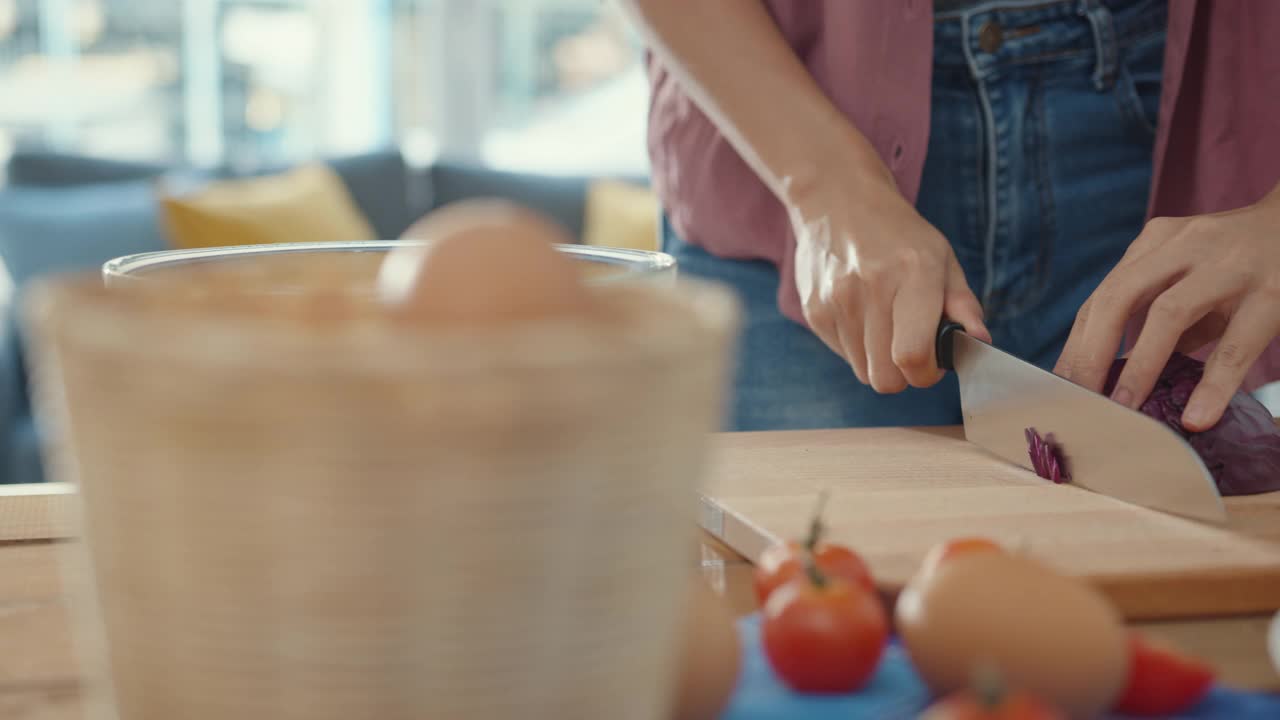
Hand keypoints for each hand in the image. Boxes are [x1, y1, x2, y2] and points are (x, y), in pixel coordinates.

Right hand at [788, 173, 989, 392]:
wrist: (837, 200)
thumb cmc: (897, 233)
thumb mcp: (940, 257)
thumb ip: (963, 304)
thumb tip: (979, 341)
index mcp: (914, 274)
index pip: (912, 357)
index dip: (926, 373)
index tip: (932, 362)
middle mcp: (871, 288)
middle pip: (885, 378)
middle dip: (903, 374)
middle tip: (910, 349)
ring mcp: (837, 301)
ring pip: (863, 371)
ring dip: (878, 360)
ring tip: (884, 324)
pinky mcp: (814, 310)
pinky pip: (842, 354)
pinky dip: (856, 346)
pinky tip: (860, 314)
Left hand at [1055, 190, 1279, 430]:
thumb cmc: (1241, 262)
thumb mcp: (1192, 276)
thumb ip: (1156, 316)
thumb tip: (1114, 376)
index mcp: (1156, 242)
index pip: (1103, 296)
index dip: (1078, 344)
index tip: (1060, 387)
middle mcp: (1184, 245)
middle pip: (1119, 298)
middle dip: (1091, 353)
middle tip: (1079, 401)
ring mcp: (1228, 265)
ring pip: (1169, 314)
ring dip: (1140, 367)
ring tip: (1124, 411)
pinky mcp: (1272, 291)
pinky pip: (1236, 343)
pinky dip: (1213, 383)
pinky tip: (1197, 417)